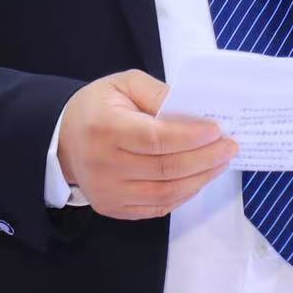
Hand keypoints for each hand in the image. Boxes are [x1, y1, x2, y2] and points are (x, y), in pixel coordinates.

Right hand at [56, 70, 237, 219]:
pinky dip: (183, 195)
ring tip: (221, 163)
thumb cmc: (98, 107)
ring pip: (165, 193)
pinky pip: (157, 207)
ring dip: (200, 179)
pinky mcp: (113, 208)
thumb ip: (157, 93)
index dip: (190, 137)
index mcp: (105, 129)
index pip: (156, 139)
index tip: (216, 130)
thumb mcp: (123, 84)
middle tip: (229, 147)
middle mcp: (105, 165)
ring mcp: (108, 192)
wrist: (63, 140)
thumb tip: (192, 111)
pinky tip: (199, 179)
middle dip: (205, 158)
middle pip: (165, 169)